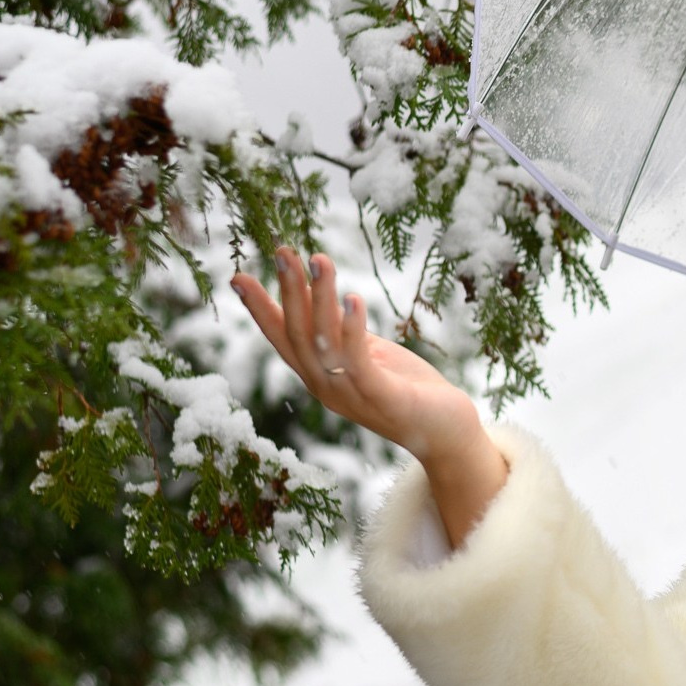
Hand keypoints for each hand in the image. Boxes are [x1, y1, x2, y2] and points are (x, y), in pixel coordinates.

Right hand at [229, 246, 482, 468]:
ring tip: (318, 260)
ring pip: (324, 341)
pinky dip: (351, 328)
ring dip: (320, 298)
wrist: (447, 434)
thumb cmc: (409, 390)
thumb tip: (322, 296)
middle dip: (288, 291)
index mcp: (320, 376)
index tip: (238, 277)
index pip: (282, 339)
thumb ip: (343, 333)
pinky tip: (352, 298)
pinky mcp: (380, 397)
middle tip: (284, 251)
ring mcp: (350, 394)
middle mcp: (326, 387)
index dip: (259, 309)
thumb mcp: (370, 354)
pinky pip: (358, 360)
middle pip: (297, 334)